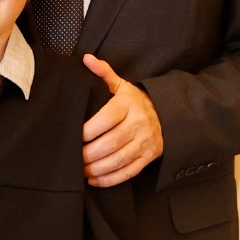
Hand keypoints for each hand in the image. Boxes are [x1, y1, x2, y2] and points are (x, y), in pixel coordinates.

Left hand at [80, 53, 163, 186]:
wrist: (166, 115)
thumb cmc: (135, 102)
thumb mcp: (122, 85)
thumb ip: (103, 73)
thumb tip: (86, 60)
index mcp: (129, 105)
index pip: (106, 119)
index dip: (88, 131)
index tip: (74, 136)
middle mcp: (139, 124)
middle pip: (110, 143)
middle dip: (88, 154)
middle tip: (72, 157)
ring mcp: (145, 142)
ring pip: (118, 160)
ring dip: (96, 168)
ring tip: (80, 170)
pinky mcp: (148, 157)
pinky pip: (127, 172)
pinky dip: (109, 179)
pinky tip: (94, 179)